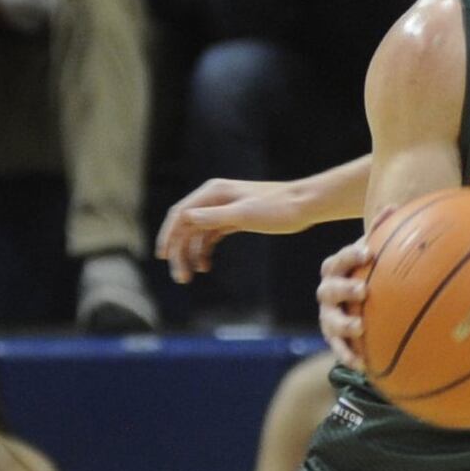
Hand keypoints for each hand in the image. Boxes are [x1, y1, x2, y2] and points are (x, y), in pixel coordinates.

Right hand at [155, 178, 324, 284]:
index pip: (180, 214)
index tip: (163, 258)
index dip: (168, 235)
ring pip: (197, 232)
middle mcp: (215, 198)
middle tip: (181, 277)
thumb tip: (186, 217)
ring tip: (190, 276)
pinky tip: (205, 266)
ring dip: (191, 253)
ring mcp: (224, 208)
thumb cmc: (278, 209)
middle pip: (186, 225)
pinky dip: (205, 250)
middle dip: (179, 250)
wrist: (305, 205)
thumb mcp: (245, 214)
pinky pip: (211, 235)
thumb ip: (214, 216)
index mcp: (213, 192)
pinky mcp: (235, 218)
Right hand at [316, 238, 371, 370]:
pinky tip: (363, 365)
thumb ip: (381, 231)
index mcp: (336, 269)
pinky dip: (348, 356)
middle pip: (329, 290)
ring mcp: (328, 316)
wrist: (353, 297)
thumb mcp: (372, 251)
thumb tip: (393, 207)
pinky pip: (338, 349)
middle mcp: (328, 292)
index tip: (368, 253)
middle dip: (344, 289)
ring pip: (330, 321)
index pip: (339, 260)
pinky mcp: (334, 338)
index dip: (350, 256)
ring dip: (343, 325)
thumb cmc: (366, 270)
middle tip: (363, 290)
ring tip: (360, 327)